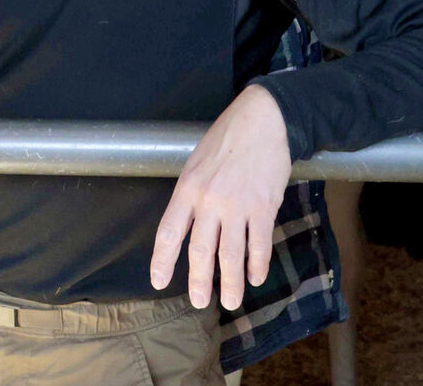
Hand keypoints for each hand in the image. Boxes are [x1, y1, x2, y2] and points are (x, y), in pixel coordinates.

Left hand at [150, 84, 289, 311]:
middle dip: (199, 280)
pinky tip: (256, 277)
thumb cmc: (226, 139)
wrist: (262, 121)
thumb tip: (187, 225)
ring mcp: (238, 205)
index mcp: (188, 187)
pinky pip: (259, 244)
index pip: (169, 231)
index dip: (162, 260)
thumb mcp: (196, 162)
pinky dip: (257, 265)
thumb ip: (191, 194)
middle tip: (199, 301)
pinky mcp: (264, 207)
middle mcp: (210, 200)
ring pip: (231, 255)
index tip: (158, 280)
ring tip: (232, 301)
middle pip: (200, 250)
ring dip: (231, 282)